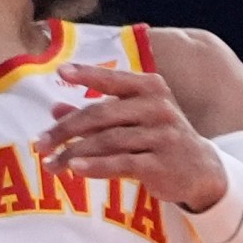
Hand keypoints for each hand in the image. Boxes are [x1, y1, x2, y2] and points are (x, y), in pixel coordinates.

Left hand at [37, 62, 229, 211]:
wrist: (201, 170)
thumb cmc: (158, 138)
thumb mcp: (131, 120)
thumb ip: (96, 113)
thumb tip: (55, 109)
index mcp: (150, 88)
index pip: (112, 79)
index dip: (86, 74)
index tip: (60, 72)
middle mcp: (157, 106)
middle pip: (101, 114)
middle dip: (66, 129)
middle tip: (40, 142)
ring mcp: (162, 135)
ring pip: (108, 141)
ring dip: (74, 153)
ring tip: (50, 164)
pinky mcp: (162, 163)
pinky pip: (122, 163)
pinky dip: (96, 166)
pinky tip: (75, 168)